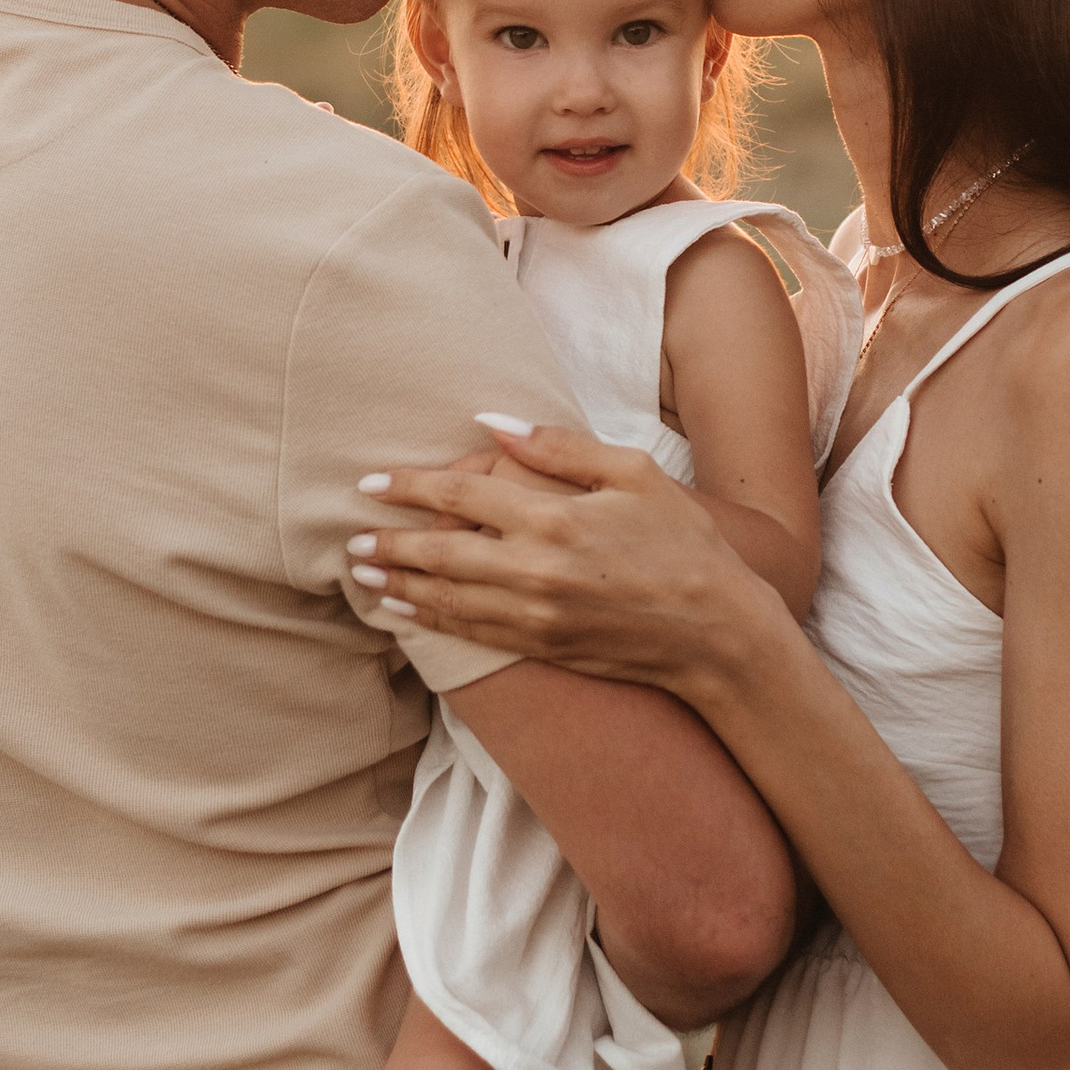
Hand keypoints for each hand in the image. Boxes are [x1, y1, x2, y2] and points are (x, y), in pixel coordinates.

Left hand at [349, 421, 774, 697]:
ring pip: (446, 599)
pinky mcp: (542, 649)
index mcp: (555, 519)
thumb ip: (559, 446)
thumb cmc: (683, 542)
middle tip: (352, 539)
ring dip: (398, 586)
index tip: (370, 483)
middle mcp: (535, 571)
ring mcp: (535, 617)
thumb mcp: (633, 473)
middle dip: (390, 545)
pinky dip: (430, 620)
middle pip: (440, 553)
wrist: (717, 632)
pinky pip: (470, 634)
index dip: (409, 488)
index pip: (461, 496)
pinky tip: (406, 613)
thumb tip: (492, 421)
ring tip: (362, 575)